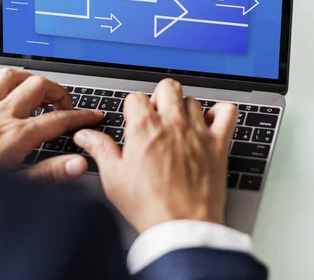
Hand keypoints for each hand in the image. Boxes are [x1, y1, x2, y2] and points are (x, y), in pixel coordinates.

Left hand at [0, 69, 103, 181]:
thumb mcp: (19, 184)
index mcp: (18, 135)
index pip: (59, 120)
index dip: (82, 116)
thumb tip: (78, 164)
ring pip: (7, 77)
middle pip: (37, 87)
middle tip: (63, 104)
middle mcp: (1, 116)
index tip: (92, 115)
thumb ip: (52, 173)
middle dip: (57, 91)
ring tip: (35, 88)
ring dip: (25, 79)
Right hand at [74, 79, 236, 232]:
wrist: (181, 226)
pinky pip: (227, 112)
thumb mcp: (114, 178)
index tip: (134, 120)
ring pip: (193, 100)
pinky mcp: (218, 143)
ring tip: (180, 126)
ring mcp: (197, 132)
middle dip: (160, 97)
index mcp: (144, 129)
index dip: (133, 108)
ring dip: (185, 108)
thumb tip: (86, 136)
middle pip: (168, 87)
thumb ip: (101, 150)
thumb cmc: (149, 206)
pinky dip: (221, 112)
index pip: (136, 97)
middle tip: (157, 117)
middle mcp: (172, 124)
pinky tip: (211, 122)